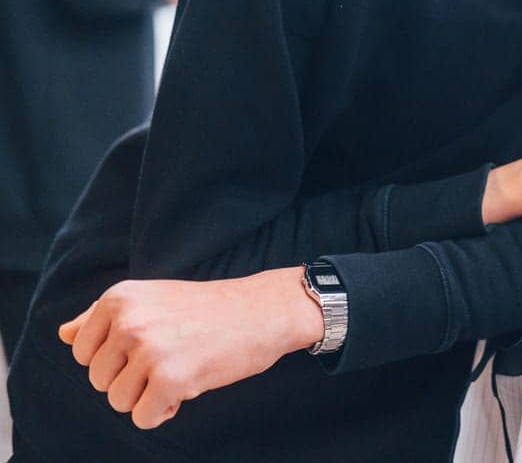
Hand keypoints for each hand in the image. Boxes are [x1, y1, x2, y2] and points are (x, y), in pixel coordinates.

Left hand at [58, 267, 321, 429]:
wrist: (264, 310)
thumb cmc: (207, 309)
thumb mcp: (151, 299)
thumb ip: (103, 317)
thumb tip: (63, 335)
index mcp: (118, 299)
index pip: (82, 352)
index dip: (115, 359)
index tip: (150, 344)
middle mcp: (128, 321)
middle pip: (98, 380)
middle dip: (131, 380)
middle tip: (171, 358)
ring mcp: (149, 350)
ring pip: (117, 401)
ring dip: (146, 397)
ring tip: (179, 372)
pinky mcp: (170, 379)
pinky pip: (143, 417)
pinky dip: (163, 412)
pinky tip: (188, 389)